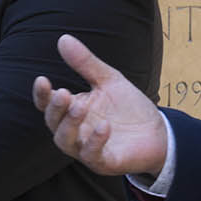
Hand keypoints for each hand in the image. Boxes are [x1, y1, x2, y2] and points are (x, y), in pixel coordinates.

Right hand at [32, 35, 168, 176]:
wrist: (159, 132)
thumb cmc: (129, 107)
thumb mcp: (109, 80)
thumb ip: (86, 63)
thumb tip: (63, 38)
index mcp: (72, 110)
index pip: (48, 104)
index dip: (41, 94)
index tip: (42, 80)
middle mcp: (74, 131)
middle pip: (53, 123)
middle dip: (55, 109)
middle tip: (63, 93)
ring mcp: (86, 148)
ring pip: (65, 142)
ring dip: (70, 125)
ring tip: (80, 106)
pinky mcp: (104, 162)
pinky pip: (92, 155)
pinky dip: (95, 142)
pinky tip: (104, 126)